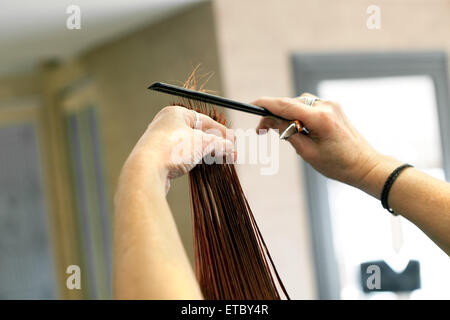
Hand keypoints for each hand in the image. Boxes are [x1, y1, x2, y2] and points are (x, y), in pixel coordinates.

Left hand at [123, 106, 234, 191]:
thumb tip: (231, 147)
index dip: (222, 131)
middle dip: (216, 143)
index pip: (205, 120)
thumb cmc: (173, 149)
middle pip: (198, 132)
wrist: (146, 170)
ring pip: (190, 145)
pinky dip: (194, 160)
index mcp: (176, 113)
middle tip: (230, 152)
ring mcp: (162, 141)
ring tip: (221, 160)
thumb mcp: (203, 143)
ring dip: (206, 153)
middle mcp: (167, 124)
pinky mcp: (160, 157)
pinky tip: (203, 167)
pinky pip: (182, 156)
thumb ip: (220, 143)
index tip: (234, 141)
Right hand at [253, 94, 381, 186]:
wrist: (366, 165)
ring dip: (286, 115)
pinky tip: (298, 130)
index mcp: (320, 118)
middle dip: (273, 114)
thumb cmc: (338, 164)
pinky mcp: (333, 108)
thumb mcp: (307, 152)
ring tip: (282, 134)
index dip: (265, 104)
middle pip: (290, 103)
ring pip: (298, 103)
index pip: (285, 105)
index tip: (251, 105)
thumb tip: (271, 120)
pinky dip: (298, 115)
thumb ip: (287, 133)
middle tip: (261, 131)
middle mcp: (326, 106)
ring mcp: (331, 105)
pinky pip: (308, 107)